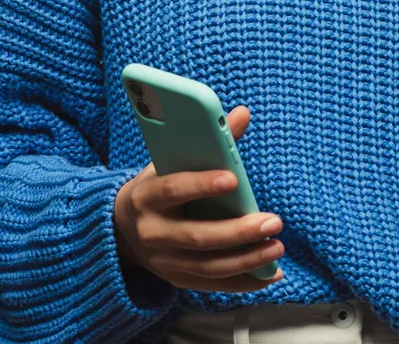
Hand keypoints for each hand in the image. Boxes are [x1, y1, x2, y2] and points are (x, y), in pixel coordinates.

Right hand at [113, 105, 284, 291]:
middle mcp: (152, 233)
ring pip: (208, 267)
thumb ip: (209, 141)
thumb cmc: (156, 185)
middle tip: (273, 222)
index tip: (233, 179)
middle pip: (198, 237)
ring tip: (277, 247)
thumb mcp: (170, 160)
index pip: (174, 189)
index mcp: (146, 195)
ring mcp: (163, 261)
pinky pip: (213, 285)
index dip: (202, 184)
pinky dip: (244, 282)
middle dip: (238, 232)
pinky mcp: (176, 279)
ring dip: (247, 260)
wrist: (121, 226)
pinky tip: (271, 273)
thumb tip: (242, 113)